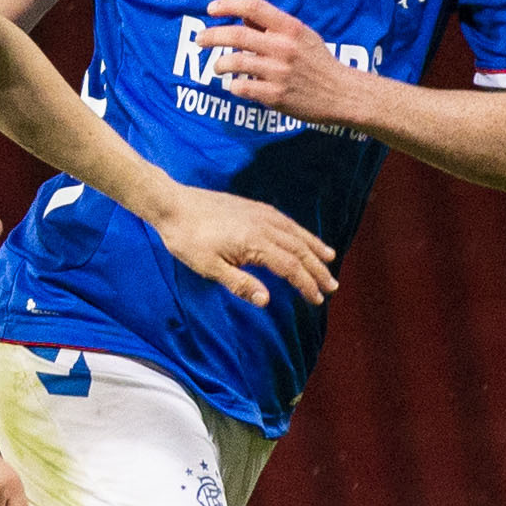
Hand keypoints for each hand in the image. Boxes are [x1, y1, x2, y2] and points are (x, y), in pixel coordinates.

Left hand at [148, 182, 338, 307]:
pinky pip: (284, 221)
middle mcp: (263, 226)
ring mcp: (259, 214)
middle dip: (317, 269)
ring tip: (330, 259)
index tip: (318, 299)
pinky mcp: (252, 207)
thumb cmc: (187, 239)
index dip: (306, 284)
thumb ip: (240, 284)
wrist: (172, 205)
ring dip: (314, 247)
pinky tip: (302, 237)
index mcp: (255, 243)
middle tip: (332, 286)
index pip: (290, 267)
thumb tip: (266, 301)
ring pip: (295, 232)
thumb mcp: (209, 268)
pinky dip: (299, 231)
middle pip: (299, 250)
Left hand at [195, 0, 367, 124]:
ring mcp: (278, 72)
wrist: (342, 94)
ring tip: (217, 66)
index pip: (253, 6)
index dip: (228, 4)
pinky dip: (232, 85)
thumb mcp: (301, 35)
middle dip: (211, 36)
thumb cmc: (317, 62)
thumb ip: (272, 25)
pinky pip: (240, 87)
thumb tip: (241, 14)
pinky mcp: (274, 96)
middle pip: (235, 35)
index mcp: (290, 28)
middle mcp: (283, 47)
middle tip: (199, 39)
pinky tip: (235, 85)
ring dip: (219, 64)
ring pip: (233, 62)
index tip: (211, 9)